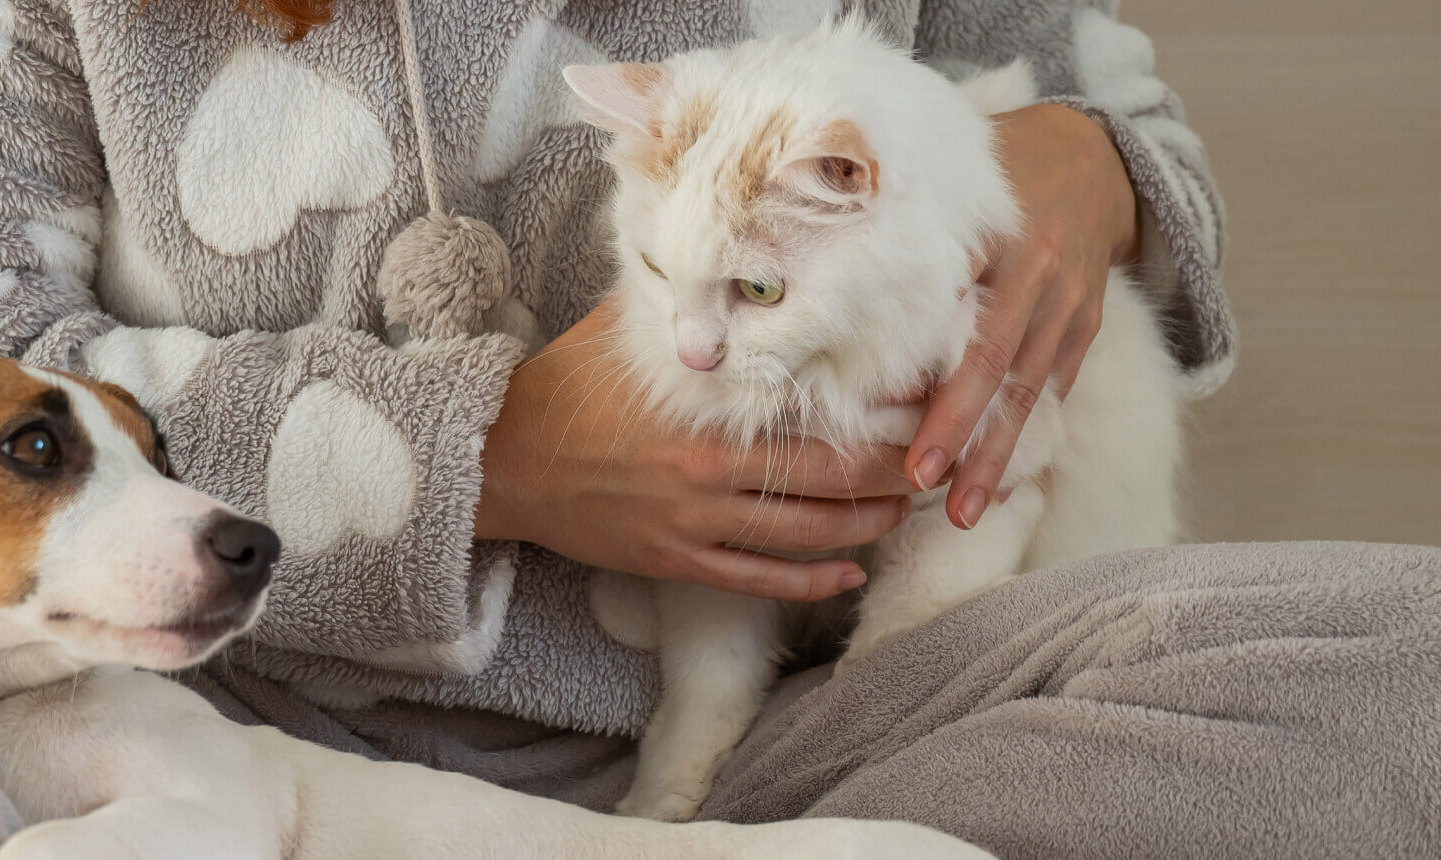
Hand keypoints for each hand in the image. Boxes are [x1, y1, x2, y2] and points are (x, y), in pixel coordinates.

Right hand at [475, 301, 914, 600]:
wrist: (504, 458)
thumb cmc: (567, 386)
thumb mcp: (628, 326)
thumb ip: (692, 302)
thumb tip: (740, 249)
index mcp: (710, 415)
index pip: (823, 415)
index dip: (884, 413)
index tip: (926, 398)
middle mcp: (711, 475)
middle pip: (832, 481)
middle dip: (895, 474)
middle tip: (936, 461)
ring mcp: (695, 526)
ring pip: (807, 536)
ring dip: (866, 525)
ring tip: (905, 510)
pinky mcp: (675, 561)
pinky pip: (759, 581)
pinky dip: (812, 581)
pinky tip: (850, 573)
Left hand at [905, 103, 1140, 528]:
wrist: (1094, 159)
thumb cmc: (995, 170)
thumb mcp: (951, 177)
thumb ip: (898, 221)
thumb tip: (815, 272)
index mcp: (991, 227)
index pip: (948, 302)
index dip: (919, 358)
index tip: (880, 408)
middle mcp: (1036, 268)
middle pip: (993, 358)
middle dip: (956, 424)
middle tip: (919, 480)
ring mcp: (1068, 302)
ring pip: (1029, 389)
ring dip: (995, 454)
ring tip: (964, 510)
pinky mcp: (1086, 326)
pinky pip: (1054, 389)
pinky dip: (1027, 436)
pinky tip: (998, 484)